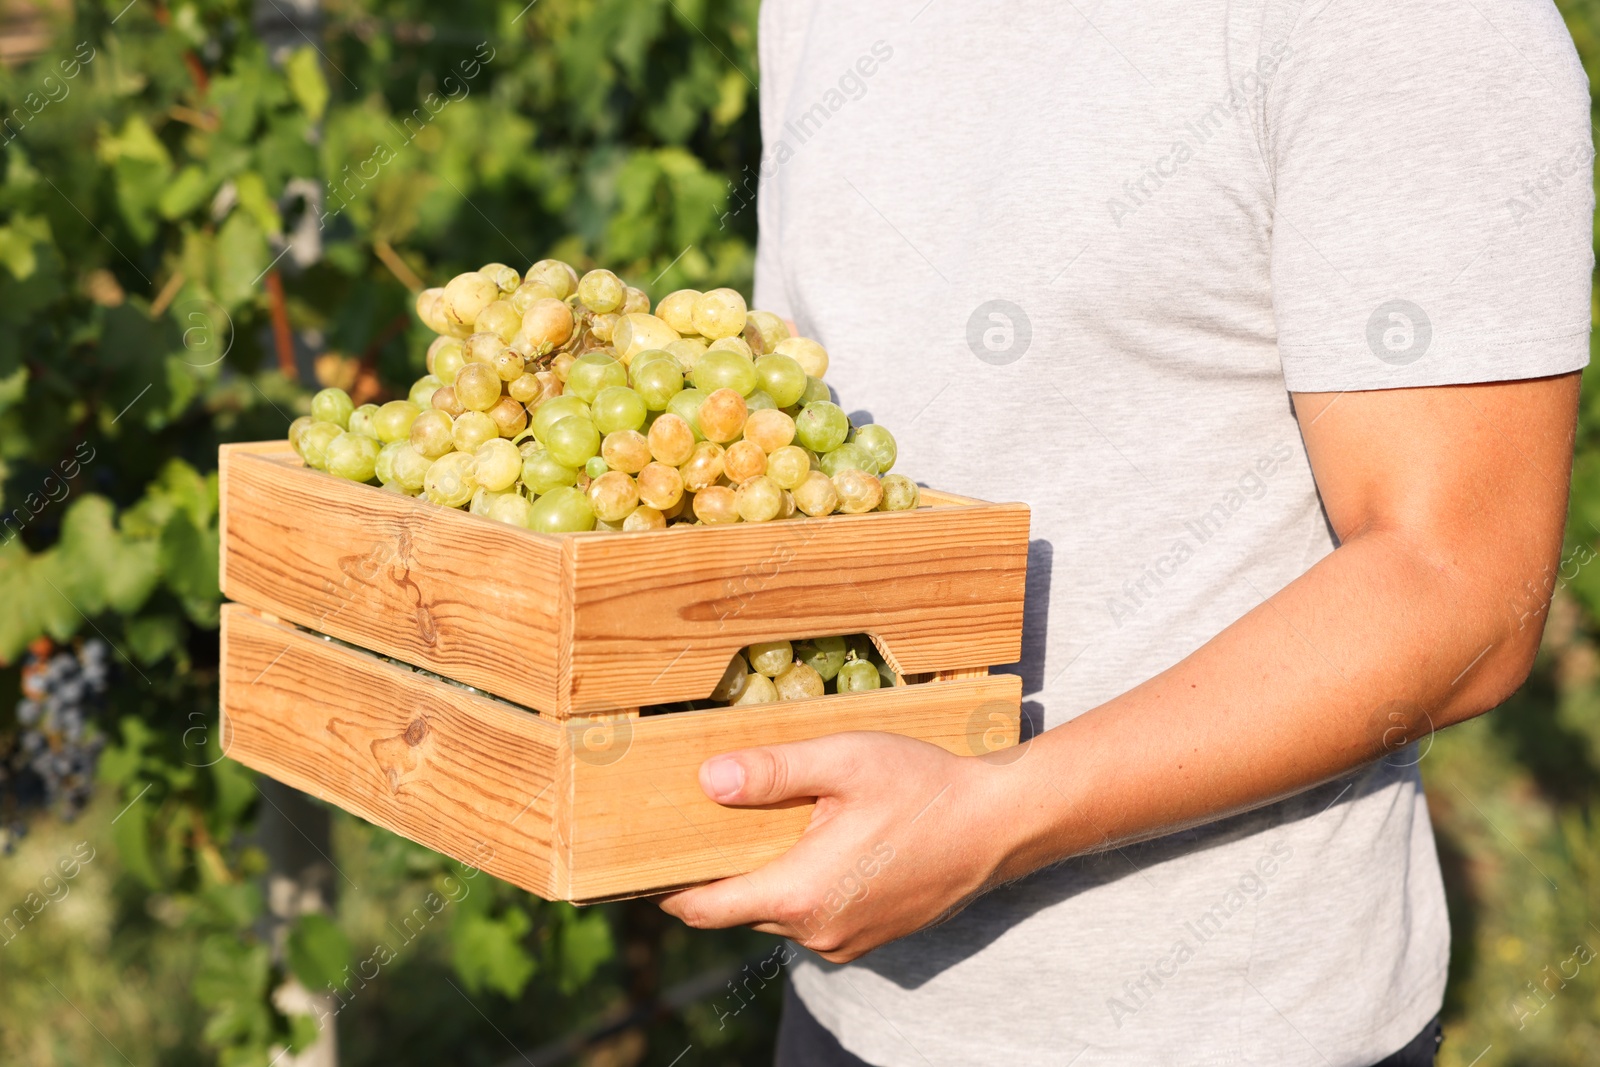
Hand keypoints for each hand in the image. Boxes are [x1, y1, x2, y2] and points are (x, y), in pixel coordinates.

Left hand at [657, 731, 1018, 961]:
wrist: (1001, 824)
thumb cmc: (923, 787)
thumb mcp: (843, 762)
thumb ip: (772, 772)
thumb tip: (706, 781)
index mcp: (802, 893)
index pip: (706, 908)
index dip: (669, 888)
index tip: (641, 865)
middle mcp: (819, 931)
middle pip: (742, 907)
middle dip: (723, 870)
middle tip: (710, 821)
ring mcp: (848, 941)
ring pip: (781, 911)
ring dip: (769, 876)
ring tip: (772, 824)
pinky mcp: (872, 937)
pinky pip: (817, 916)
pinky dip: (806, 886)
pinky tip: (821, 842)